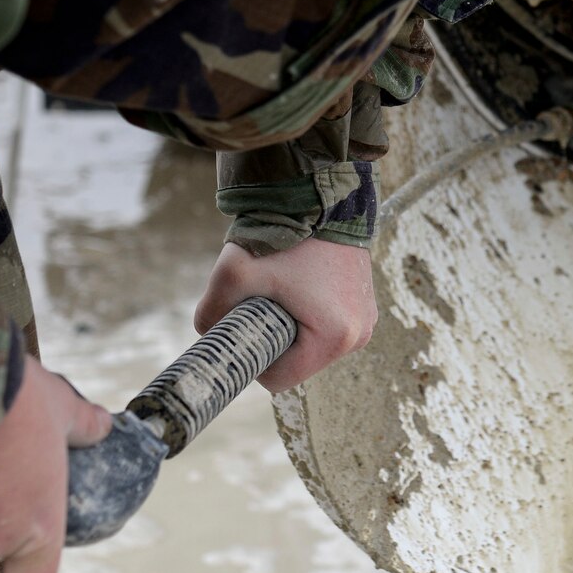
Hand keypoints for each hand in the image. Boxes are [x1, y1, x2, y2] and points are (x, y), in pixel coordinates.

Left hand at [193, 238, 376, 392]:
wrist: (320, 193)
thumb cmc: (283, 235)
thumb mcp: (232, 275)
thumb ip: (210, 313)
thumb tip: (206, 333)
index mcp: (334, 337)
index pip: (279, 379)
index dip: (253, 359)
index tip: (243, 328)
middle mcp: (359, 334)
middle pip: (297, 362)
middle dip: (273, 340)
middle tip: (261, 302)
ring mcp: (366, 319)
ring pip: (311, 344)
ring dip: (291, 326)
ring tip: (283, 288)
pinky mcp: (366, 303)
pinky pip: (328, 325)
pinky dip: (309, 313)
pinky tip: (300, 283)